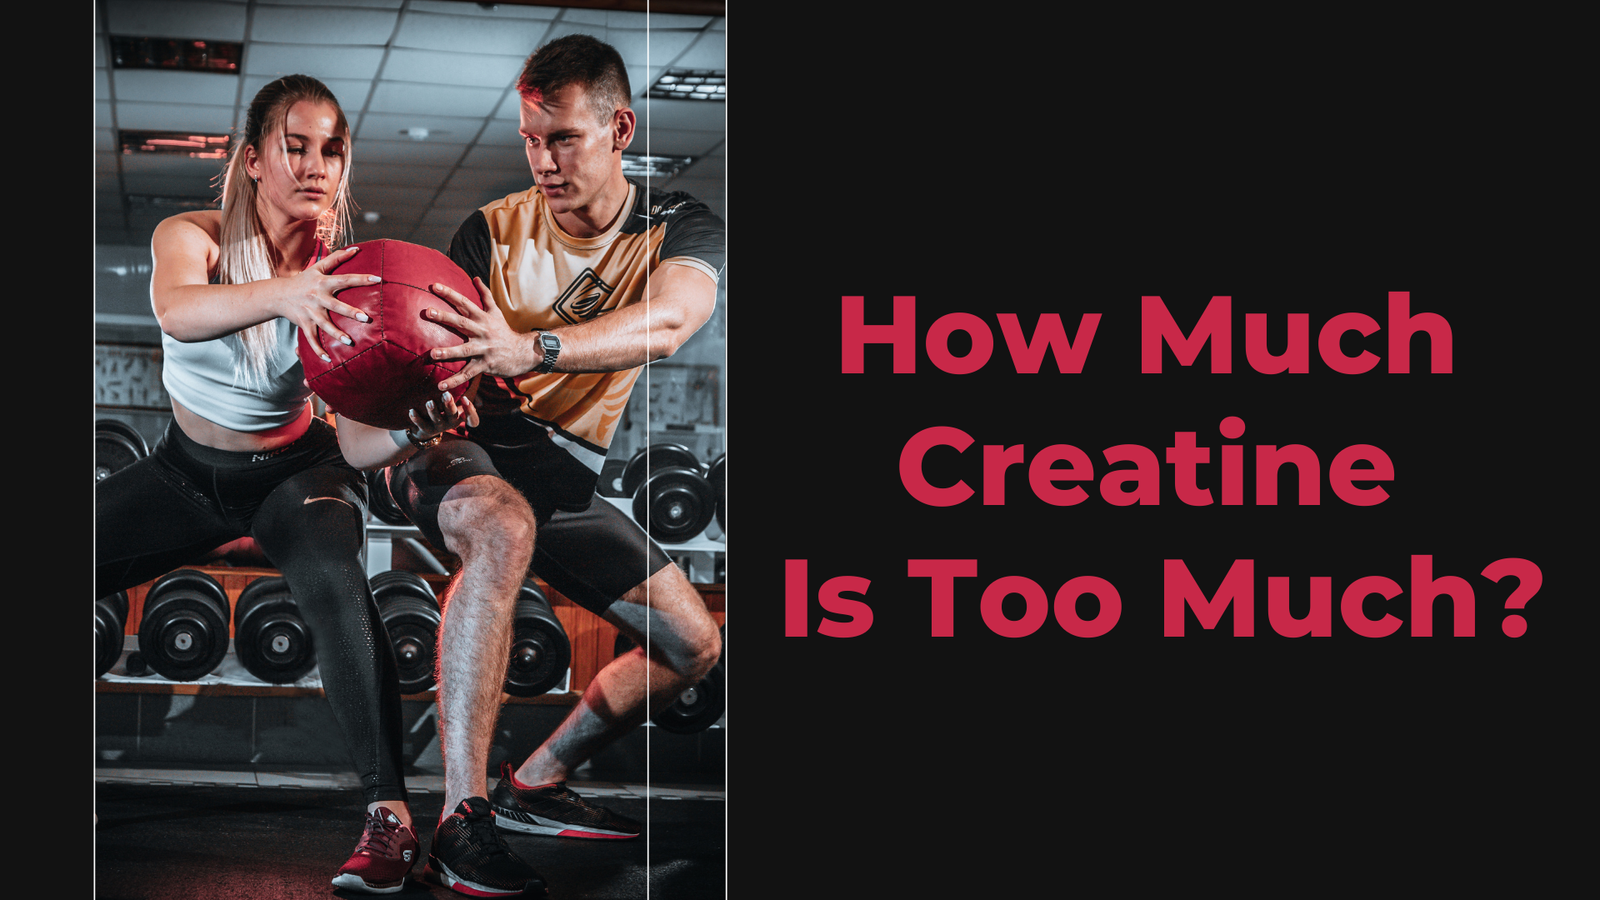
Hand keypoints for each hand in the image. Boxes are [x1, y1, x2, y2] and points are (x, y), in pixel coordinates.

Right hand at [284, 245, 381, 362]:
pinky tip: (327, 360)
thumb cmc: (304, 280)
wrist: (278, 294)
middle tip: (365, 318)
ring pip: (324, 325)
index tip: (378, 279)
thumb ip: (337, 258)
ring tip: (349, 342)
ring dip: (336, 334)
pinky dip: (317, 350)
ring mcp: (310, 312)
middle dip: (350, 312)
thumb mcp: (318, 267)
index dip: (361, 278)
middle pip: (335, 305)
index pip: (345, 279)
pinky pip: (311, 339)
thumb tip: (356, 249)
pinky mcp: (304, 324)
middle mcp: (317, 298)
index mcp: (323, 283)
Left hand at [403, 391, 477, 445]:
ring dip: (433, 411)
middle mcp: (451, 423)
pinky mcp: (426, 429)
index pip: (472, 419)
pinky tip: (412, 410)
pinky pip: (421, 424)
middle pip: (452, 415)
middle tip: (446, 394)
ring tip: (429, 402)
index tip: (465, 398)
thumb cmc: (443, 411)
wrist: (427, 429)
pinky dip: (416, 417)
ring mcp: (438, 427)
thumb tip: (463, 374)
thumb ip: (459, 394)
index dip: (470, 410)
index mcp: (460, 417)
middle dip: (449, 405)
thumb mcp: (454, 406)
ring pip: (436, 419)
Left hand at [424, 277, 537, 392]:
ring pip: (464, 350)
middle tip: (428, 311)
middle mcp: (482, 331)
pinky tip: (441, 386)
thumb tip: (475, 277)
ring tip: (432, 354)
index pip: (464, 302)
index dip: (449, 293)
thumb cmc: (505, 332)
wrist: (524, 352)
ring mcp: (484, 349)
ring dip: (448, 352)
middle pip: (462, 322)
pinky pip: (468, 374)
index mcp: (483, 318)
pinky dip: (455, 381)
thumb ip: (485, 295)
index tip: (434, 286)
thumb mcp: (496, 312)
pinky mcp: (485, 365)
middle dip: (445, 317)